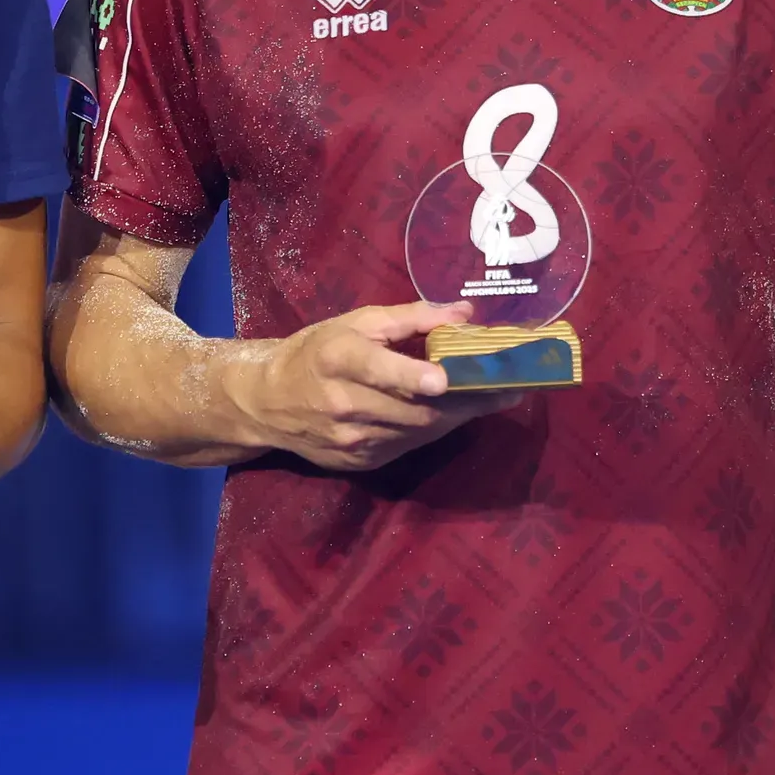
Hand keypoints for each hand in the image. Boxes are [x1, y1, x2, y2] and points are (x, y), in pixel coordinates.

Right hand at [225, 300, 520, 470]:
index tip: (443, 380)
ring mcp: (351, 439)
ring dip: (458, 415)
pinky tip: (455, 413)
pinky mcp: (359, 462)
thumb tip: (464, 313)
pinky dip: (436, 428)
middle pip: (412, 408)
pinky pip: (409, 445)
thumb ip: (410, 317)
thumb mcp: (356, 322)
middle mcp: (343, 403)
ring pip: (418, 430)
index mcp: (338, 358)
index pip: (378, 370)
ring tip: (495, 397)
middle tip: (508, 385)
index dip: (411, 376)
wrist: (267, 402)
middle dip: (465, 399)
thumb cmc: (315, 351)